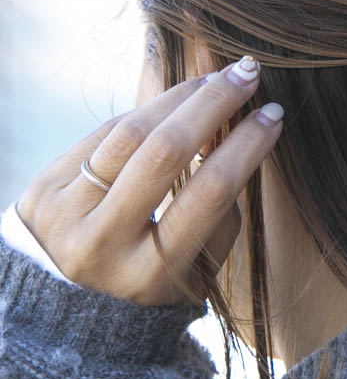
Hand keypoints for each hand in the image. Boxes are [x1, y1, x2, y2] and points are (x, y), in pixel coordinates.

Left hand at [15, 56, 283, 306]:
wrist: (71, 306)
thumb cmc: (159, 278)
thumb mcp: (200, 263)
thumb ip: (220, 204)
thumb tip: (238, 124)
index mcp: (151, 273)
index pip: (210, 191)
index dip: (247, 144)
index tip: (274, 114)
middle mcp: (100, 246)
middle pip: (165, 151)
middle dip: (214, 103)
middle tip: (247, 72)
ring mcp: (64, 216)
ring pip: (130, 133)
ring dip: (179, 96)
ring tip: (214, 79)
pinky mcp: (41, 191)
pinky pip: (103, 135)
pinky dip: (145, 114)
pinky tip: (175, 102)